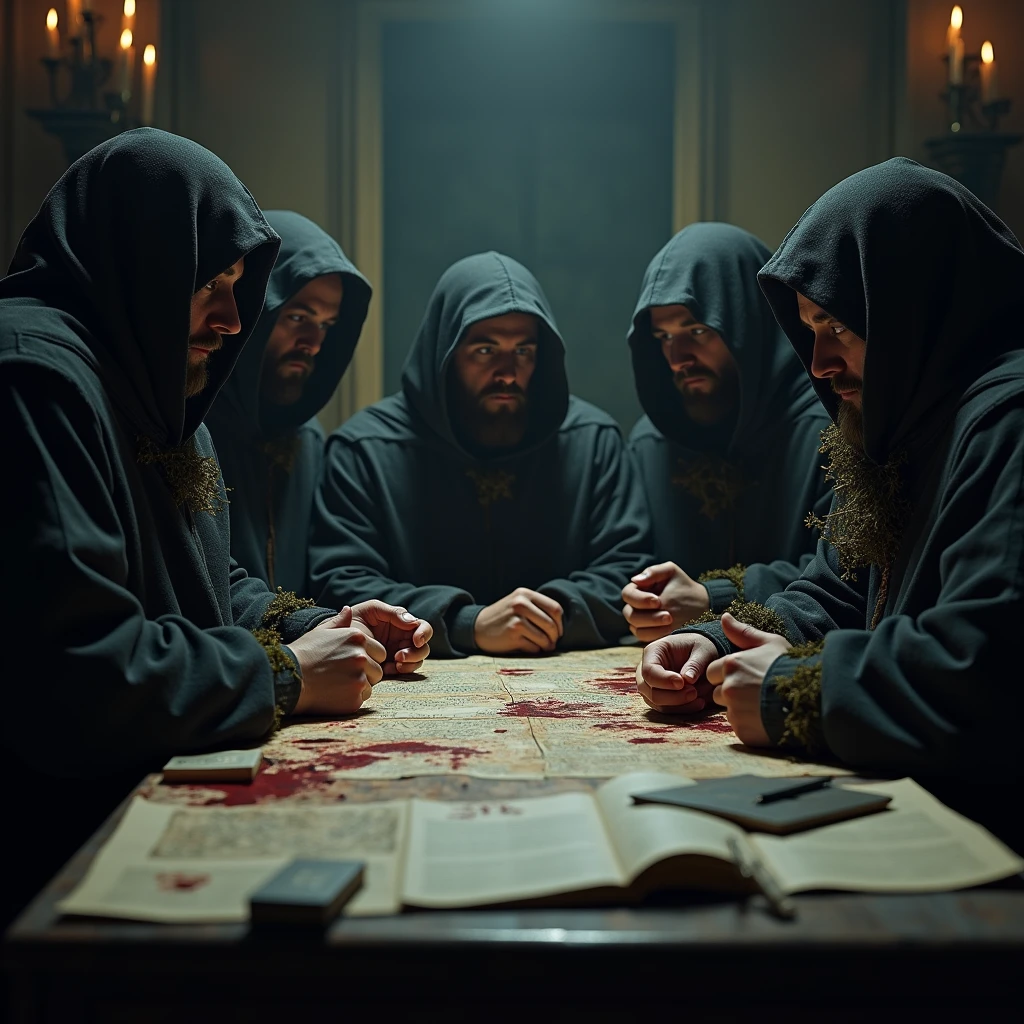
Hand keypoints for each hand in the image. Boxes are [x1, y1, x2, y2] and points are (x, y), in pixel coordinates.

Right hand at [286, 607, 386, 715]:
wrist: (288, 679)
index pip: (380, 652)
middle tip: (344, 674)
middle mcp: (361, 656)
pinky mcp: (354, 697)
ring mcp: (359, 677)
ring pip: (371, 685)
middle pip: (378, 670)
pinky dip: (351, 698)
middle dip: (367, 673)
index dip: (368, 658)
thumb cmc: (304, 654)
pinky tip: (334, 693)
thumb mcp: (321, 632)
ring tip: (338, 683)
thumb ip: (339, 622)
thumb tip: (348, 610)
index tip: (350, 661)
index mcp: (357, 637)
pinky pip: (362, 698)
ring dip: (360, 685)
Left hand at [349, 600, 431, 675]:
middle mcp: (403, 638)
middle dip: (416, 653)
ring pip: (417, 660)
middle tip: (400, 656)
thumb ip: (392, 612)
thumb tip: (413, 621)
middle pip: (423, 646)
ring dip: (410, 663)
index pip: (422, 626)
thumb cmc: (354, 619)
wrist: (337, 640)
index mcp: (402, 622)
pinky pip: (405, 670)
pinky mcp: (393, 666)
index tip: (416, 640)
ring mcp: (399, 653)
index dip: (423, 633)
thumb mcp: (372, 610)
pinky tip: (387, 669)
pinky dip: (400, 671)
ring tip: (394, 664)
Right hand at [474, 588, 563, 653]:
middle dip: (555, 637)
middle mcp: (521, 604)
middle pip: (551, 624)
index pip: (555, 608)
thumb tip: (560, 628)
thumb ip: (537, 609)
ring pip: (544, 637)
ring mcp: (516, 619)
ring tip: (543, 647)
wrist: (478, 627)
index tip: (558, 632)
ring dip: (546, 646)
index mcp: (525, 594)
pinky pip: (534, 647)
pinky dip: (535, 650)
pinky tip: (528, 647)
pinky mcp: (512, 634)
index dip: (560, 623)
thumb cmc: (503, 617)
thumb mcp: (518, 604)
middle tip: (552, 643)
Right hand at [621, 562, 710, 641]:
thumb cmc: (684, 587)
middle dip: (649, 616)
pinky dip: (656, 635)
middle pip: (629, 614)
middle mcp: (635, 606)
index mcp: (638, 589)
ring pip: (635, 628)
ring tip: (670, 622)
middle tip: (668, 616)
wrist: (700, 605)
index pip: (627, 594)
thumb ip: (653, 572)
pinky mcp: (648, 634)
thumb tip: (635, 580)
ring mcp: (640, 622)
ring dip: (652, 626)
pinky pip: (644, 638)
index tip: (658, 601)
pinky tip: (670, 629)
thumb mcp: (671, 573)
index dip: (640, 599)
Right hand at [635, 632, 719, 713]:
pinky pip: (666, 709)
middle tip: (694, 692)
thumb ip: (695, 664)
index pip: (649, 671)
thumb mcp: (702, 650)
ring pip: (657, 703)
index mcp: (653, 652)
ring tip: (700, 699)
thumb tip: (688, 679)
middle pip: (649, 690)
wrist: (699, 653)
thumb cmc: (698, 647)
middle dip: (673, 696)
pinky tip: (699, 703)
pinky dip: (682, 709)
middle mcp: (645, 670)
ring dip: (679, 705)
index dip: (664, 680)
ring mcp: (649, 685)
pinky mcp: (658, 697)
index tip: (682, 683)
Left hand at [707, 612, 791, 746]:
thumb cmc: (792, 667)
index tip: (748, 676)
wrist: (815, 698)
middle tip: (757, 692)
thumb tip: (724, 617)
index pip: (713, 672)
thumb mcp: (771, 643)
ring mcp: (735, 711)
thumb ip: (743, 633)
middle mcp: (728, 688)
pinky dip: (750, 726)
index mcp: (731, 664)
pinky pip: (740, 728)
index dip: (728, 674)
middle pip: (718, 693)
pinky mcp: (743, 732)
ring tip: (764, 705)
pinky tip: (767, 719)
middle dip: (732, 693)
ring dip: (740, 710)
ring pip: (729, 711)